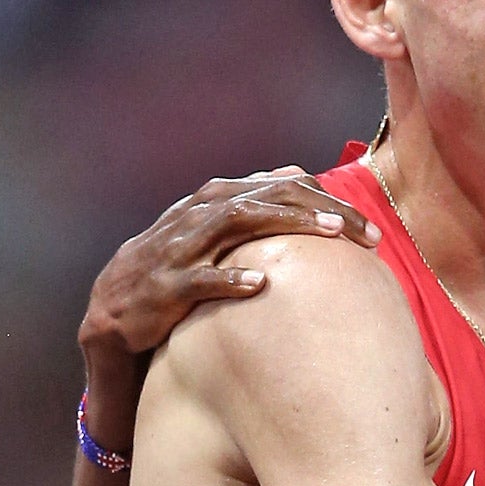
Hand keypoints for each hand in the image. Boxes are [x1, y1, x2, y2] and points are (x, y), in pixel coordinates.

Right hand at [78, 167, 381, 360]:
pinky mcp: (165, 288)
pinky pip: (200, 280)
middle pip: (269, 197)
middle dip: (323, 210)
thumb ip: (255, 205)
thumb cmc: (177, 269)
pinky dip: (229, 278)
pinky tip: (261, 282)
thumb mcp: (215, 232)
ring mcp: (181, 248)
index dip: (329, 202)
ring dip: (287, 224)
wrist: (114, 309)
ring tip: (332, 233)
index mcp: (216, 200)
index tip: (371, 230)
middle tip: (368, 233)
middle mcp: (200, 214)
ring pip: (237, 222)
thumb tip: (298, 177)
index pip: (282, 187)